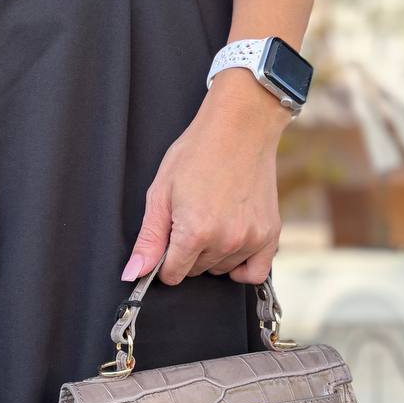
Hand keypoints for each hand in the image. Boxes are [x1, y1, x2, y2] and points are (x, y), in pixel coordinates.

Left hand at [120, 69, 291, 286]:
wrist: (240, 127)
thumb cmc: (197, 153)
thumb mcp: (161, 192)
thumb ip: (149, 239)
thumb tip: (133, 274)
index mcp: (195, 231)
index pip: (172, 274)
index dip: (164, 261)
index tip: (168, 240)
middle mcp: (226, 241)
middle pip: (196, 272)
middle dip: (187, 253)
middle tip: (191, 217)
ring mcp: (251, 239)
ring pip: (221, 270)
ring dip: (213, 254)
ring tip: (213, 218)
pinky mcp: (270, 235)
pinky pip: (255, 273)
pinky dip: (242, 266)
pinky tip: (232, 247)